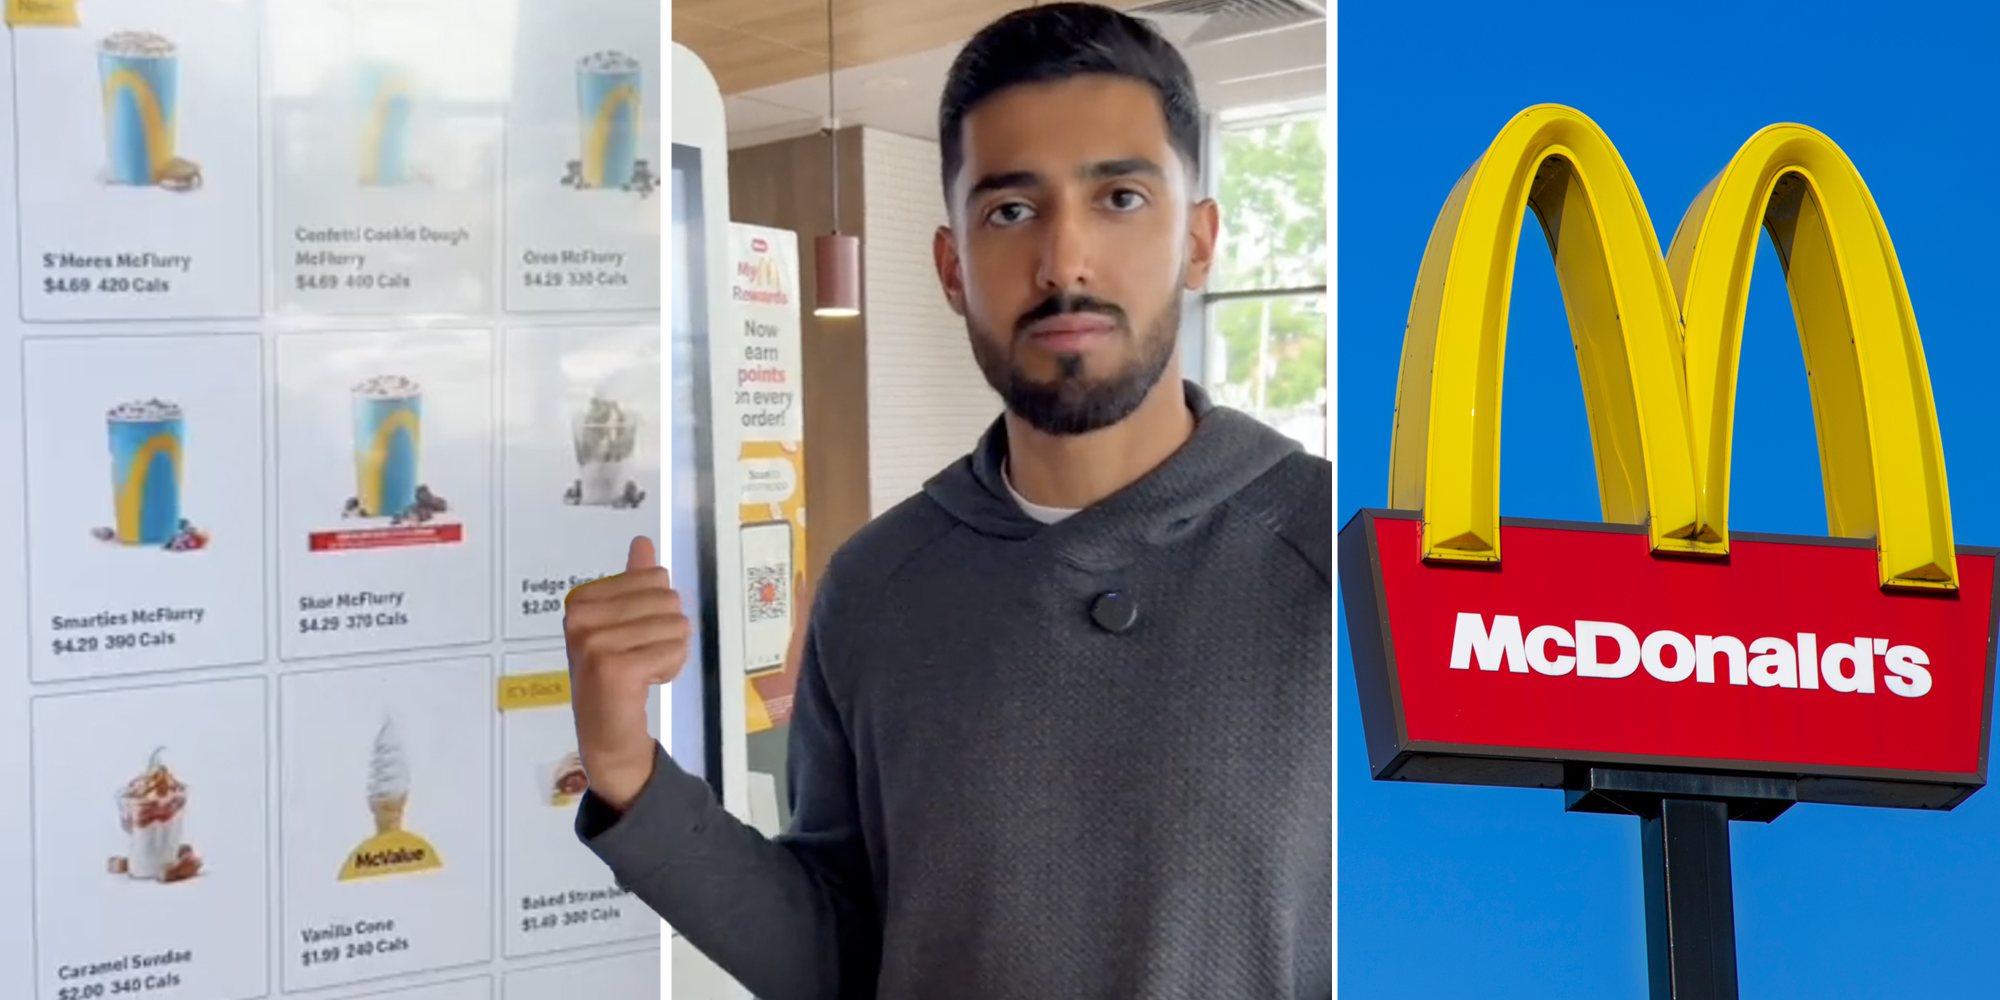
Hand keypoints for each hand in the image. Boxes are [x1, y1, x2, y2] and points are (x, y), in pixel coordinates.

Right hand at [564, 535, 689, 810]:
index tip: (634, 635)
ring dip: (671, 651)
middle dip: (668, 630)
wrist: (605, 735)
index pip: (654, 577)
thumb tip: (643, 543)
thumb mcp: (621, 623)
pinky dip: (671, 668)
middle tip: (642, 656)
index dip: (658, 608)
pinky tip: (647, 683)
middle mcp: (580, 617)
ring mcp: (593, 642)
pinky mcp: (613, 668)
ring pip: (675, 625)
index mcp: (581, 600)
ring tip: (644, 670)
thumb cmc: (614, 675)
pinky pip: (673, 651)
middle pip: (668, 599)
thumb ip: (633, 582)